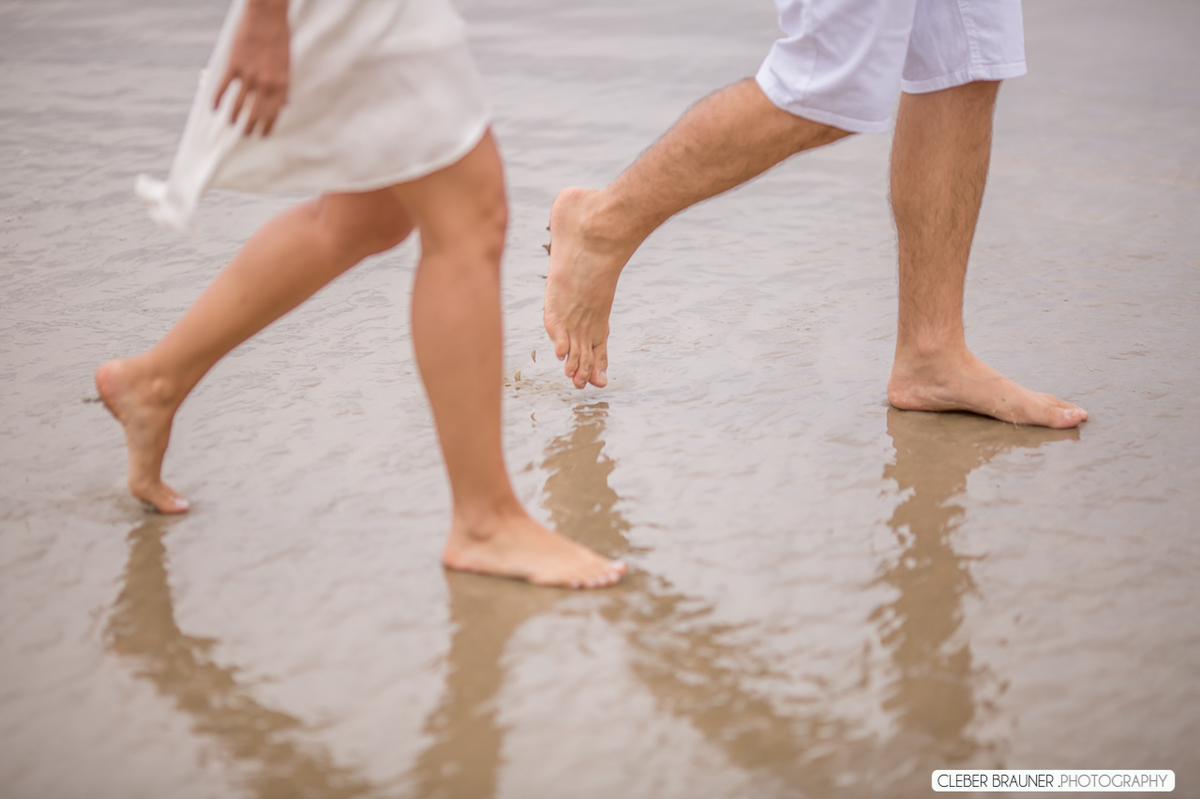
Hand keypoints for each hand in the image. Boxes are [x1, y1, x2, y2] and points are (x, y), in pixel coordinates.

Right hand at [214, 0, 289, 136]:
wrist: (267, 15)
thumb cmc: (279, 38)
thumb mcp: (287, 64)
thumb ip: (284, 86)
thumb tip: (284, 105)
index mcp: (281, 84)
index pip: (273, 114)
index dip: (267, 127)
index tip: (262, 135)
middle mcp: (265, 83)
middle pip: (255, 114)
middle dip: (250, 128)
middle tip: (245, 134)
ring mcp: (248, 75)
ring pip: (238, 105)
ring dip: (233, 118)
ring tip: (231, 124)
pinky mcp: (233, 65)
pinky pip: (222, 88)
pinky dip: (217, 100)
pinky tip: (214, 108)